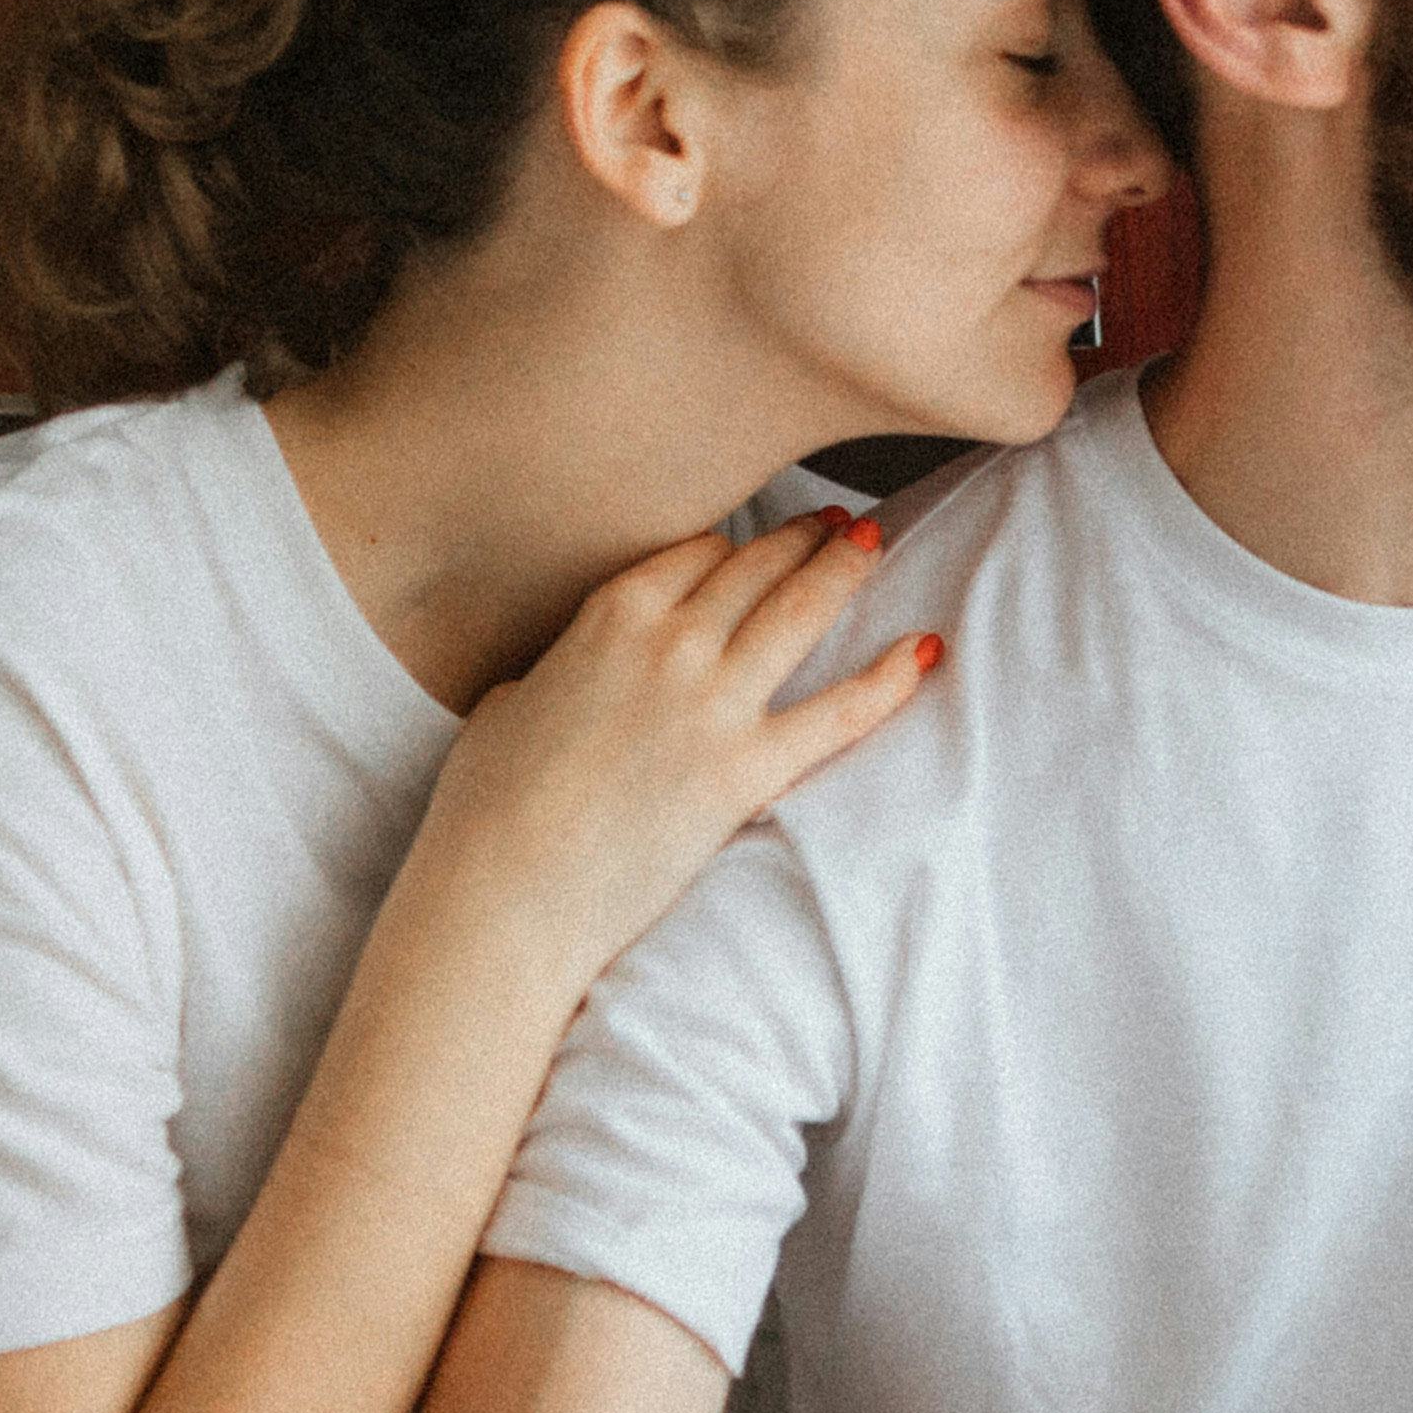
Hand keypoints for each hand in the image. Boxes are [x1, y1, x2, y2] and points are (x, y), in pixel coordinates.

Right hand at [402, 509, 928, 985]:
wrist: (506, 890)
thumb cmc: (488, 809)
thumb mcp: (505, 709)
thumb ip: (551, 675)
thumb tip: (556, 680)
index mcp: (608, 615)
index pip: (695, 551)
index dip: (735, 540)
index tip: (760, 534)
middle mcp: (671, 641)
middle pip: (756, 568)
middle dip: (802, 538)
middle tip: (838, 522)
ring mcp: (715, 703)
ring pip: (802, 612)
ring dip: (844, 570)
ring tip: (873, 545)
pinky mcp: (748, 769)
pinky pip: (841, 712)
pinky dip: (890, 678)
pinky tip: (924, 649)